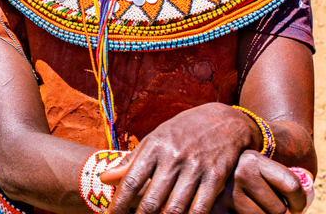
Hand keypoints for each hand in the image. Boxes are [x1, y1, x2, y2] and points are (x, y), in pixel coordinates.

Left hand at [101, 103, 254, 213]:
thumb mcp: (153, 140)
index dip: (119, 203)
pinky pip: (200, 208)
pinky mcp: (215, 178)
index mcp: (154, 147)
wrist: (222, 121)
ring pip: (175, 208)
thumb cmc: (180, 133)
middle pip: (152, 200)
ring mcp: (195, 169)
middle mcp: (173, 158)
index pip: (131, 181)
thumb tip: (104, 179)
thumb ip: (130, 162)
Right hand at [211, 152, 309, 213]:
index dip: (298, 201)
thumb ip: (275, 177)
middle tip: (264, 203)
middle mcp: (238, 174)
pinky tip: (238, 210)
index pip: (292, 186)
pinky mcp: (216, 210)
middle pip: (279, 210)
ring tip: (249, 205)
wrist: (197, 164)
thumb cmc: (236, 170)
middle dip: (276, 211)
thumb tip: (293, 210)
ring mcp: (225, 194)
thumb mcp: (254, 164)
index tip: (295, 206)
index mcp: (252, 159)